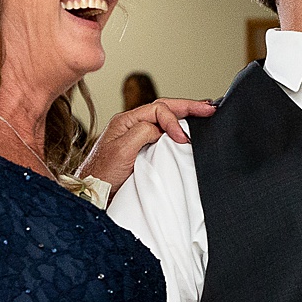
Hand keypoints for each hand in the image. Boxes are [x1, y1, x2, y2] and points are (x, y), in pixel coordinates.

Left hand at [83, 100, 216, 195]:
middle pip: (164, 108)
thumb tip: (162, 128)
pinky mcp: (140, 150)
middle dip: (188, 107)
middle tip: (209, 108)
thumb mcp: (122, 151)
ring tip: (203, 113)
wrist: (91, 194)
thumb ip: (142, 133)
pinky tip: (186, 131)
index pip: (158, 109)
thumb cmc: (101, 174)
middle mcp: (131, 125)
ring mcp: (135, 137)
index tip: (183, 139)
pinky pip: (161, 134)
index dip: (174, 121)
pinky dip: (176, 130)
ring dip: (184, 115)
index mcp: (126, 120)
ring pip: (164, 119)